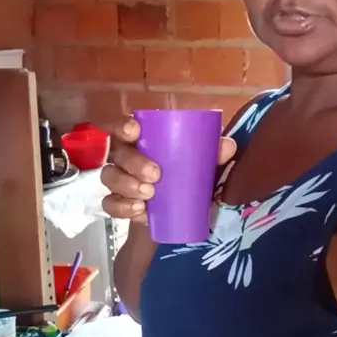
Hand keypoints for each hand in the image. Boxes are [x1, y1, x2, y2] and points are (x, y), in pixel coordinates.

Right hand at [101, 116, 235, 225]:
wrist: (182, 211)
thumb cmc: (188, 175)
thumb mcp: (204, 164)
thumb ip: (214, 153)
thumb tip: (227, 146)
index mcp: (143, 140)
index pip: (124, 126)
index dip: (124, 126)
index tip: (135, 131)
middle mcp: (126, 156)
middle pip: (118, 153)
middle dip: (133, 162)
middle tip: (155, 175)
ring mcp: (119, 180)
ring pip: (110, 177)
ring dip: (127, 185)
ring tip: (149, 195)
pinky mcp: (119, 203)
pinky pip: (110, 204)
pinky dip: (123, 207)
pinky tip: (139, 210)